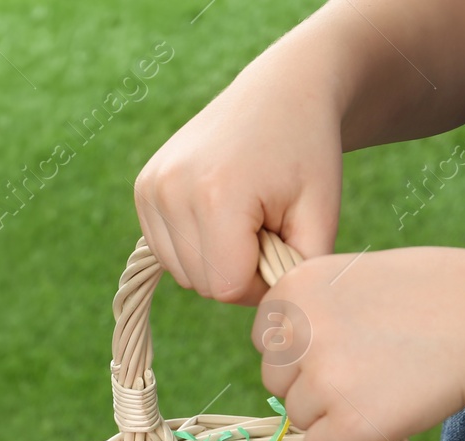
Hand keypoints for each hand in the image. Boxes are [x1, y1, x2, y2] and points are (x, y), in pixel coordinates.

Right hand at [133, 54, 346, 304]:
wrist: (281, 93)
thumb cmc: (308, 154)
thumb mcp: (321, 217)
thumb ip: (297, 277)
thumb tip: (270, 322)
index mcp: (215, 194)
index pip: (227, 287)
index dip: (262, 284)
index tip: (284, 251)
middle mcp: (171, 189)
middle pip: (202, 283)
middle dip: (239, 272)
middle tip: (268, 229)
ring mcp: (151, 186)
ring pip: (182, 272)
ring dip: (217, 260)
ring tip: (245, 218)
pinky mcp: (143, 187)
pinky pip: (167, 251)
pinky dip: (197, 245)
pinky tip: (221, 212)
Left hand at [254, 246, 464, 440]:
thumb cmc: (430, 295)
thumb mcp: (352, 277)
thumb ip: (310, 309)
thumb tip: (275, 351)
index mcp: (293, 289)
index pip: (265, 339)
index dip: (300, 350)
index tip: (340, 345)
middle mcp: (298, 333)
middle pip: (276, 382)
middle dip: (312, 384)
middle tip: (366, 369)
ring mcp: (321, 381)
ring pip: (299, 417)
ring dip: (333, 412)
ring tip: (384, 385)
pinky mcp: (347, 425)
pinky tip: (384, 414)